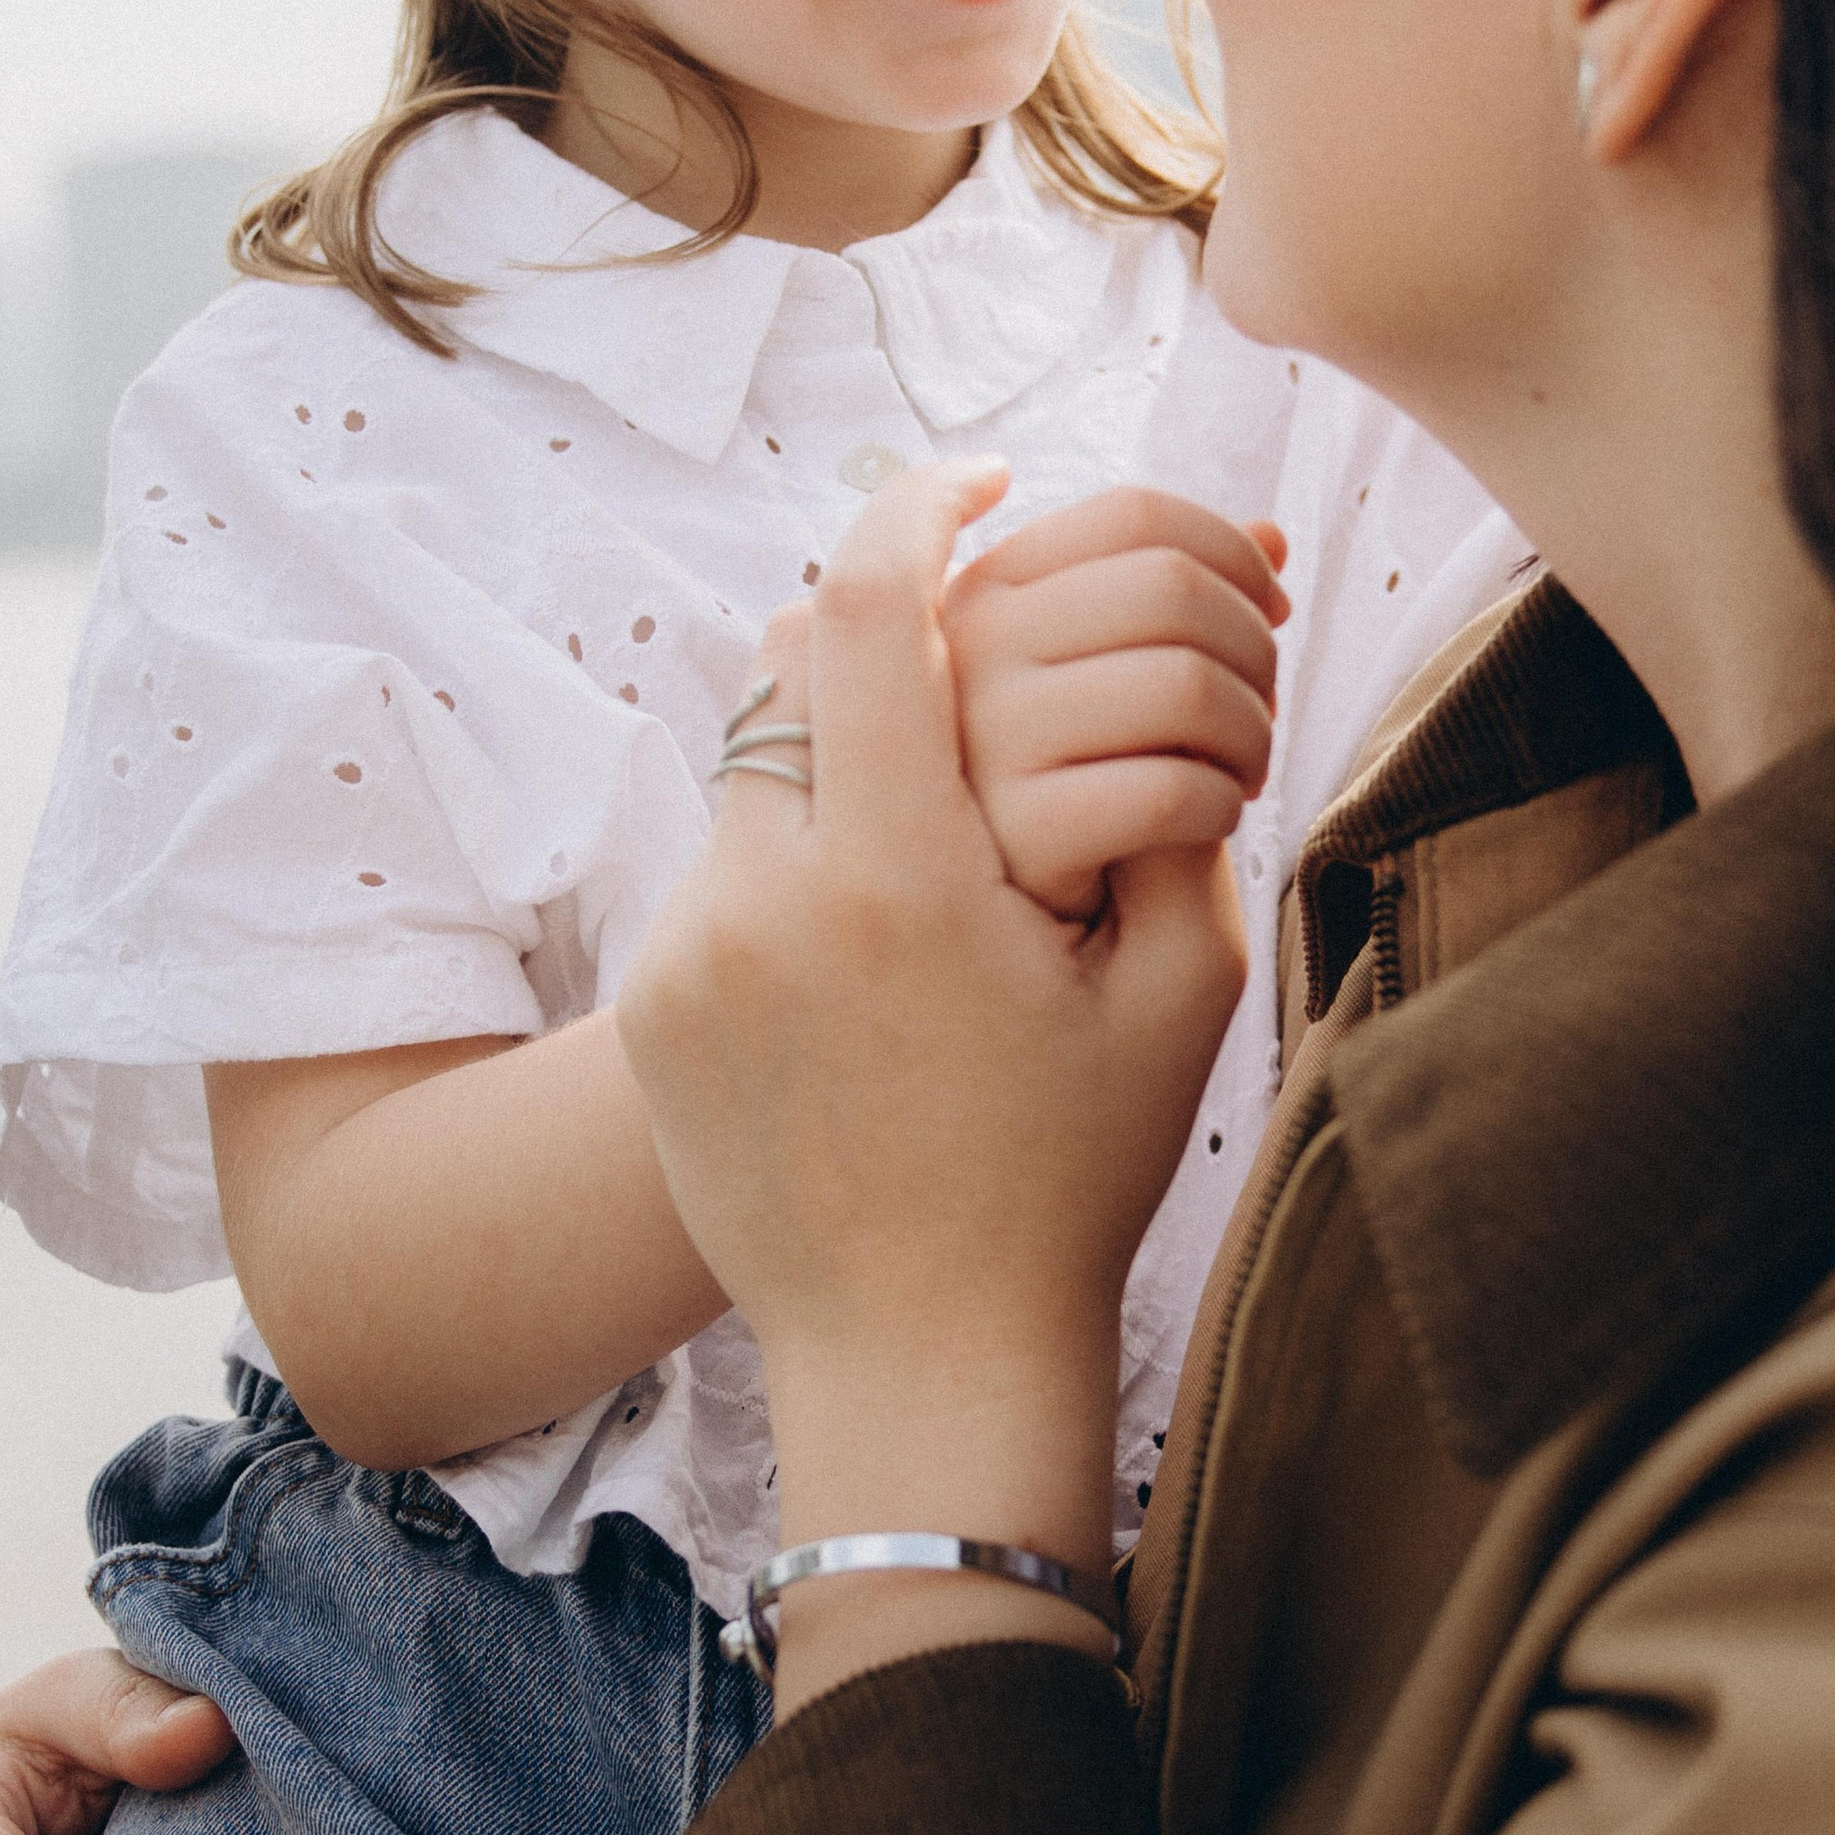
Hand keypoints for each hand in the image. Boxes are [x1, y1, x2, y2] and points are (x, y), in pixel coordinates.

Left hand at [621, 463, 1247, 1702]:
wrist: (917, 1358)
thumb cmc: (1071, 1176)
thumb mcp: (1178, 988)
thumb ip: (1167, 804)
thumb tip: (1138, 655)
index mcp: (899, 882)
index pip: (875, 606)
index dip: (925, 506)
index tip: (983, 476)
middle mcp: (764, 894)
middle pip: (797, 645)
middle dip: (892, 604)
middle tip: (978, 613)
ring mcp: (690, 944)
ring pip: (757, 737)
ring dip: (847, 715)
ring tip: (940, 763)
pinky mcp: (656, 992)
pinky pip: (730, 841)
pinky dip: (805, 821)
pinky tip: (881, 889)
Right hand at [946, 485, 1288, 916]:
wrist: (1012, 972)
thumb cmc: (1083, 822)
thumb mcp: (1124, 693)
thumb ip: (1181, 610)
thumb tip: (1275, 535)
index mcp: (989, 596)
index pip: (1135, 514)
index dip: (1233, 553)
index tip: (1269, 608)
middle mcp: (966, 650)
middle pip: (1173, 584)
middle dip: (1254, 644)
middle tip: (1258, 712)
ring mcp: (981, 742)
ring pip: (1183, 682)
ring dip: (1250, 733)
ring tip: (1240, 776)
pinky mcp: (1013, 837)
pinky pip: (1170, 788)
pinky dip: (1221, 806)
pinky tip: (1207, 827)